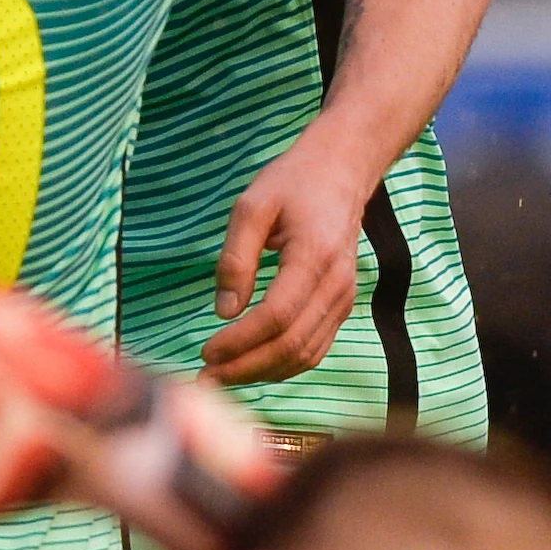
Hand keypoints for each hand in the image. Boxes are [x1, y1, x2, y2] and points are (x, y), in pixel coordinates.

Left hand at [200, 124, 377, 385]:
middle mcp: (336, 284)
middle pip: (292, 345)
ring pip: (306, 354)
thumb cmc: (293, 183)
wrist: (341, 172)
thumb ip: (235, 258)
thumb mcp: (252, 206)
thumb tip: (224, 311)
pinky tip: (251, 365)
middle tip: (206, 378)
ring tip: (222, 376)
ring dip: (263, 372)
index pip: (277, 317)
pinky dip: (283, 364)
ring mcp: (344, 298)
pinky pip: (315, 347)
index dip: (240, 342)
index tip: (206, 351)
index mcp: (314, 257)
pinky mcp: (342, 305)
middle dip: (246, 368)